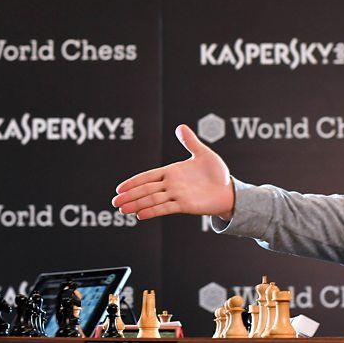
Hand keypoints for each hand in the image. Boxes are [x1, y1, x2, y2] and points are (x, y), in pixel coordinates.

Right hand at [112, 124, 233, 220]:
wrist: (229, 191)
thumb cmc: (217, 173)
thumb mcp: (203, 154)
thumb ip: (190, 142)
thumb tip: (180, 127)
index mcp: (172, 172)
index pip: (148, 177)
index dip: (133, 182)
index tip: (119, 189)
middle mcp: (171, 185)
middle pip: (146, 190)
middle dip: (130, 195)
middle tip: (114, 202)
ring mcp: (177, 196)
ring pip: (152, 199)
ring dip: (137, 204)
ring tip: (122, 210)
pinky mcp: (185, 206)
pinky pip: (166, 208)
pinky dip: (153, 211)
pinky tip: (140, 215)